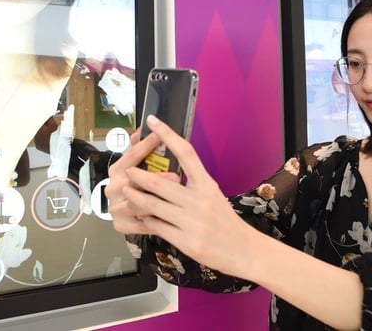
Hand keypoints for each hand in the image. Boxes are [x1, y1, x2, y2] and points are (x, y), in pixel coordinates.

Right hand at [105, 120, 178, 227]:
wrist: (127, 215)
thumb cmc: (136, 186)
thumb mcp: (138, 165)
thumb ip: (141, 149)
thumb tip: (143, 128)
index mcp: (117, 170)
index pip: (132, 154)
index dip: (147, 145)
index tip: (162, 136)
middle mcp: (113, 187)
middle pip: (133, 181)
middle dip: (156, 179)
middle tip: (175, 176)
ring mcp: (115, 207)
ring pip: (137, 204)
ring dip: (156, 200)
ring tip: (175, 198)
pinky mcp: (121, 224)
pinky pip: (140, 224)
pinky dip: (155, 221)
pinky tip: (169, 218)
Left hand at [106, 115, 255, 278]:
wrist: (245, 250)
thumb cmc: (227, 222)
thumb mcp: (214, 195)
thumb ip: (193, 185)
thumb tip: (168, 175)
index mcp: (207, 184)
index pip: (186, 152)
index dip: (167, 135)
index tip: (153, 121)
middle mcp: (199, 200)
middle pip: (160, 182)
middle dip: (138, 175)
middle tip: (127, 170)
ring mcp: (192, 221)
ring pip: (153, 205)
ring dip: (135, 196)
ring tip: (126, 191)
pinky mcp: (186, 241)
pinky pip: (157, 226)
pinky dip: (145, 220)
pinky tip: (138, 216)